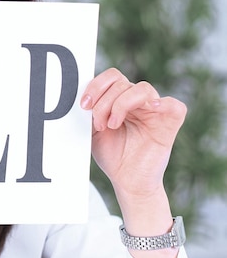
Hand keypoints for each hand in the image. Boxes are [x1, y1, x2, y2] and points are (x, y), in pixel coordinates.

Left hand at [81, 68, 186, 197]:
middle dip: (104, 102)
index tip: (84, 105)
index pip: (112, 77)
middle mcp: (138, 102)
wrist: (126, 181)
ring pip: (143, 89)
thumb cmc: (113, 155)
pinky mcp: (169, 125)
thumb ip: (91, 111)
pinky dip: (164, 103)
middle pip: (122, 82)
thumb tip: (82, 97)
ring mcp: (155, 112)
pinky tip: (151, 108)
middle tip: (98, 123)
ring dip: (121, 104)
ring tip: (112, 125)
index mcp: (120, 99)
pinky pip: (175, 106)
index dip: (96, 86)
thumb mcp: (92, 129)